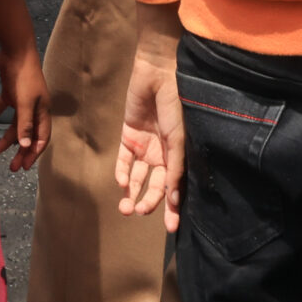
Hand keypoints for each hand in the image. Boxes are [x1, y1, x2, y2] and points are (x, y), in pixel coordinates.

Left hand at [0, 42, 49, 170]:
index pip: (42, 137)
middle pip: (28, 134)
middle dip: (21, 151)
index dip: (34, 152)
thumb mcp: (26, 102)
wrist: (17, 50)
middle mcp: (34, 107)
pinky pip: (2, 110)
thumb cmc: (25, 77)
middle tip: (13, 168)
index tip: (25, 167)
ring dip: (6, 138)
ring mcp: (22, 100)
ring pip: (15, 124)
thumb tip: (25, 146)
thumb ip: (25, 124)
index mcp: (43, 110)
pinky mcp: (10, 92)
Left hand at [113, 34, 182, 227]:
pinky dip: (121, 173)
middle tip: (140, 212)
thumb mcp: (178, 138)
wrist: (157, 72)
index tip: (172, 229)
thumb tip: (175, 199)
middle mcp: (164, 153)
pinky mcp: (129, 136)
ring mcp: (146, 145)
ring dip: (133, 192)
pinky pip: (123, 161)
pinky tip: (121, 183)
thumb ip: (175, 167)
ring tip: (126, 207)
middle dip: (150, 202)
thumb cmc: (176, 104)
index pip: (178, 186)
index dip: (176, 208)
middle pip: (156, 186)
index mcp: (181, 153)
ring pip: (138, 177)